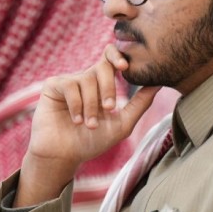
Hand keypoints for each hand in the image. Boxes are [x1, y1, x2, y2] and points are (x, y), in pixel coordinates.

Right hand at [15, 44, 159, 206]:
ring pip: (87, 79)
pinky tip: (76, 120)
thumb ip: (140, 104)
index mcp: (103, 83)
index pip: (111, 57)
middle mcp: (86, 78)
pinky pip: (69, 86)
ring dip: (91, 105)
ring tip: (89, 124)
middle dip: (109, 88)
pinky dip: (76, 105)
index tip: (125, 67)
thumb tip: (158, 84)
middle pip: (103, 66)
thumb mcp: (122, 124)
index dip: (118, 55)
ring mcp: (69, 81)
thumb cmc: (92, 141)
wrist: (64, 156)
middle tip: (109, 109)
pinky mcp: (53, 86)